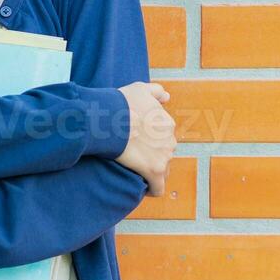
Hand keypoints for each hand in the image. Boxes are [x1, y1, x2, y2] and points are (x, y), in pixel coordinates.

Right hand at [116, 81, 175, 196]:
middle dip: (153, 156)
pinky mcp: (154, 170)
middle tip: (134, 156)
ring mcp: (164, 156)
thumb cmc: (122, 103)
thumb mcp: (141, 88)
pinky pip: (158, 188)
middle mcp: (170, 140)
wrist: (110, 118)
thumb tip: (167, 98)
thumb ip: (157, 91)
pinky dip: (153, 190)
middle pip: (164, 154)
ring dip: (152, 171)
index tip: (139, 143)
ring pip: (162, 170)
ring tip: (137, 172)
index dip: (151, 141)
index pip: (164, 138)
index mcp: (167, 123)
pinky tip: (145, 190)